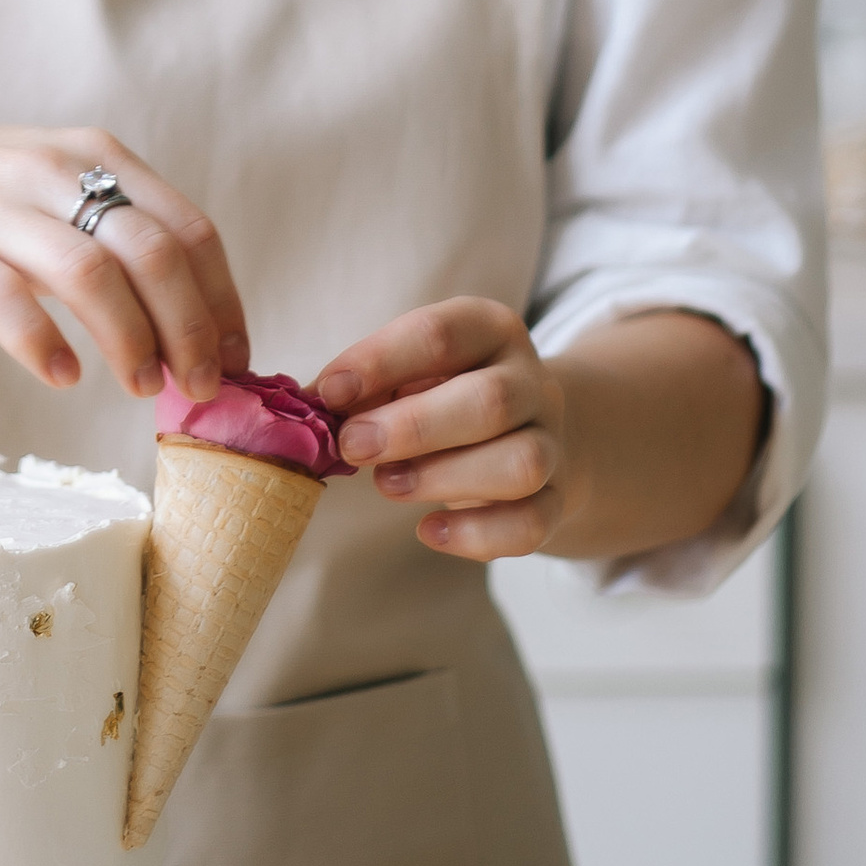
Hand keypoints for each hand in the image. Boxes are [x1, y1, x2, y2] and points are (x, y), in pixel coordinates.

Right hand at [0, 108, 246, 404]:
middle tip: (201, 386)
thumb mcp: (49, 184)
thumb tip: (188, 322)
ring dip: (132, 341)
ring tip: (143, 388)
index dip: (223, 300)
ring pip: (91, 275)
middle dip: (192, 329)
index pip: (189, 228)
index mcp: (93, 155)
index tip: (235, 356)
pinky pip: (7, 303)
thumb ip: (111, 233)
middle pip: (154, 252)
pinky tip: (63, 376)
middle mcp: (52, 172)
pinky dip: (45, 346)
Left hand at [311, 299, 771, 565]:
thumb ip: (367, 384)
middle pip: (491, 402)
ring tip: (387, 485)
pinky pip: (532, 524)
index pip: (441, 335)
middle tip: (353, 446)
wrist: (536, 430)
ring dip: (445, 478)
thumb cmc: (449, 394)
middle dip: (413, 428)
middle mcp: (530, 383)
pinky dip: (476, 534)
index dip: (380, 362)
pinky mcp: (556, 501)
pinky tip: (428, 530)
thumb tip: (308, 407)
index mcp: (490, 331)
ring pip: (522, 464)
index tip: (328, 392)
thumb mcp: (413, 370)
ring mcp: (552, 443)